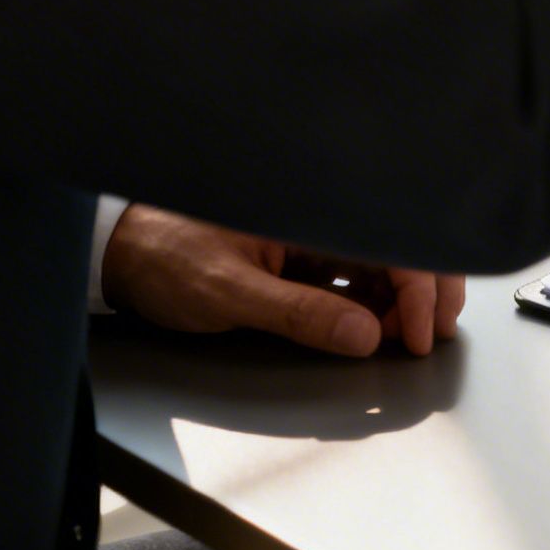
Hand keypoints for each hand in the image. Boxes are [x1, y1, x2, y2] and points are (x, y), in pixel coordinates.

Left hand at [101, 203, 464, 356]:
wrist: (118, 252)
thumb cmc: (163, 257)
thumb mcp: (228, 292)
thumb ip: (298, 313)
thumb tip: (365, 335)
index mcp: (310, 210)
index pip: (391, 243)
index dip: (420, 290)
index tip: (418, 335)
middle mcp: (319, 218)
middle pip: (399, 249)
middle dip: (428, 293)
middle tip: (432, 337)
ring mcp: (312, 239)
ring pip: (383, 266)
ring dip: (404, 302)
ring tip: (404, 339)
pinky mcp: (302, 259)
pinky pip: (355, 279)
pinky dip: (376, 305)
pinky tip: (377, 328)